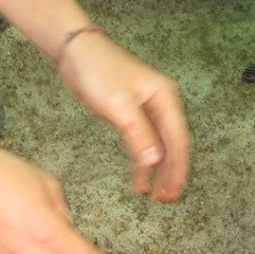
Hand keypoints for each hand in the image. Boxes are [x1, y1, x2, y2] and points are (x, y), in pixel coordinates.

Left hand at [55, 31, 190, 200]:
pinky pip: (142, 143)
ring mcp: (147, 110)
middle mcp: (161, 104)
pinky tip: (138, 180)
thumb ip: (138, 133)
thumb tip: (155, 161)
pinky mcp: (131, 115)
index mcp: (164, 99)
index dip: (177, 168)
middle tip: (166, 199)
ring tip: (153, 196)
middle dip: (171, 173)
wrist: (76, 53)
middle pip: (173, 145)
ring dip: (156, 171)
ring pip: (158, 146)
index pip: (178, 140)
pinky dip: (141, 161)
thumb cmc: (98, 71)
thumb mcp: (118, 105)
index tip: (173, 191)